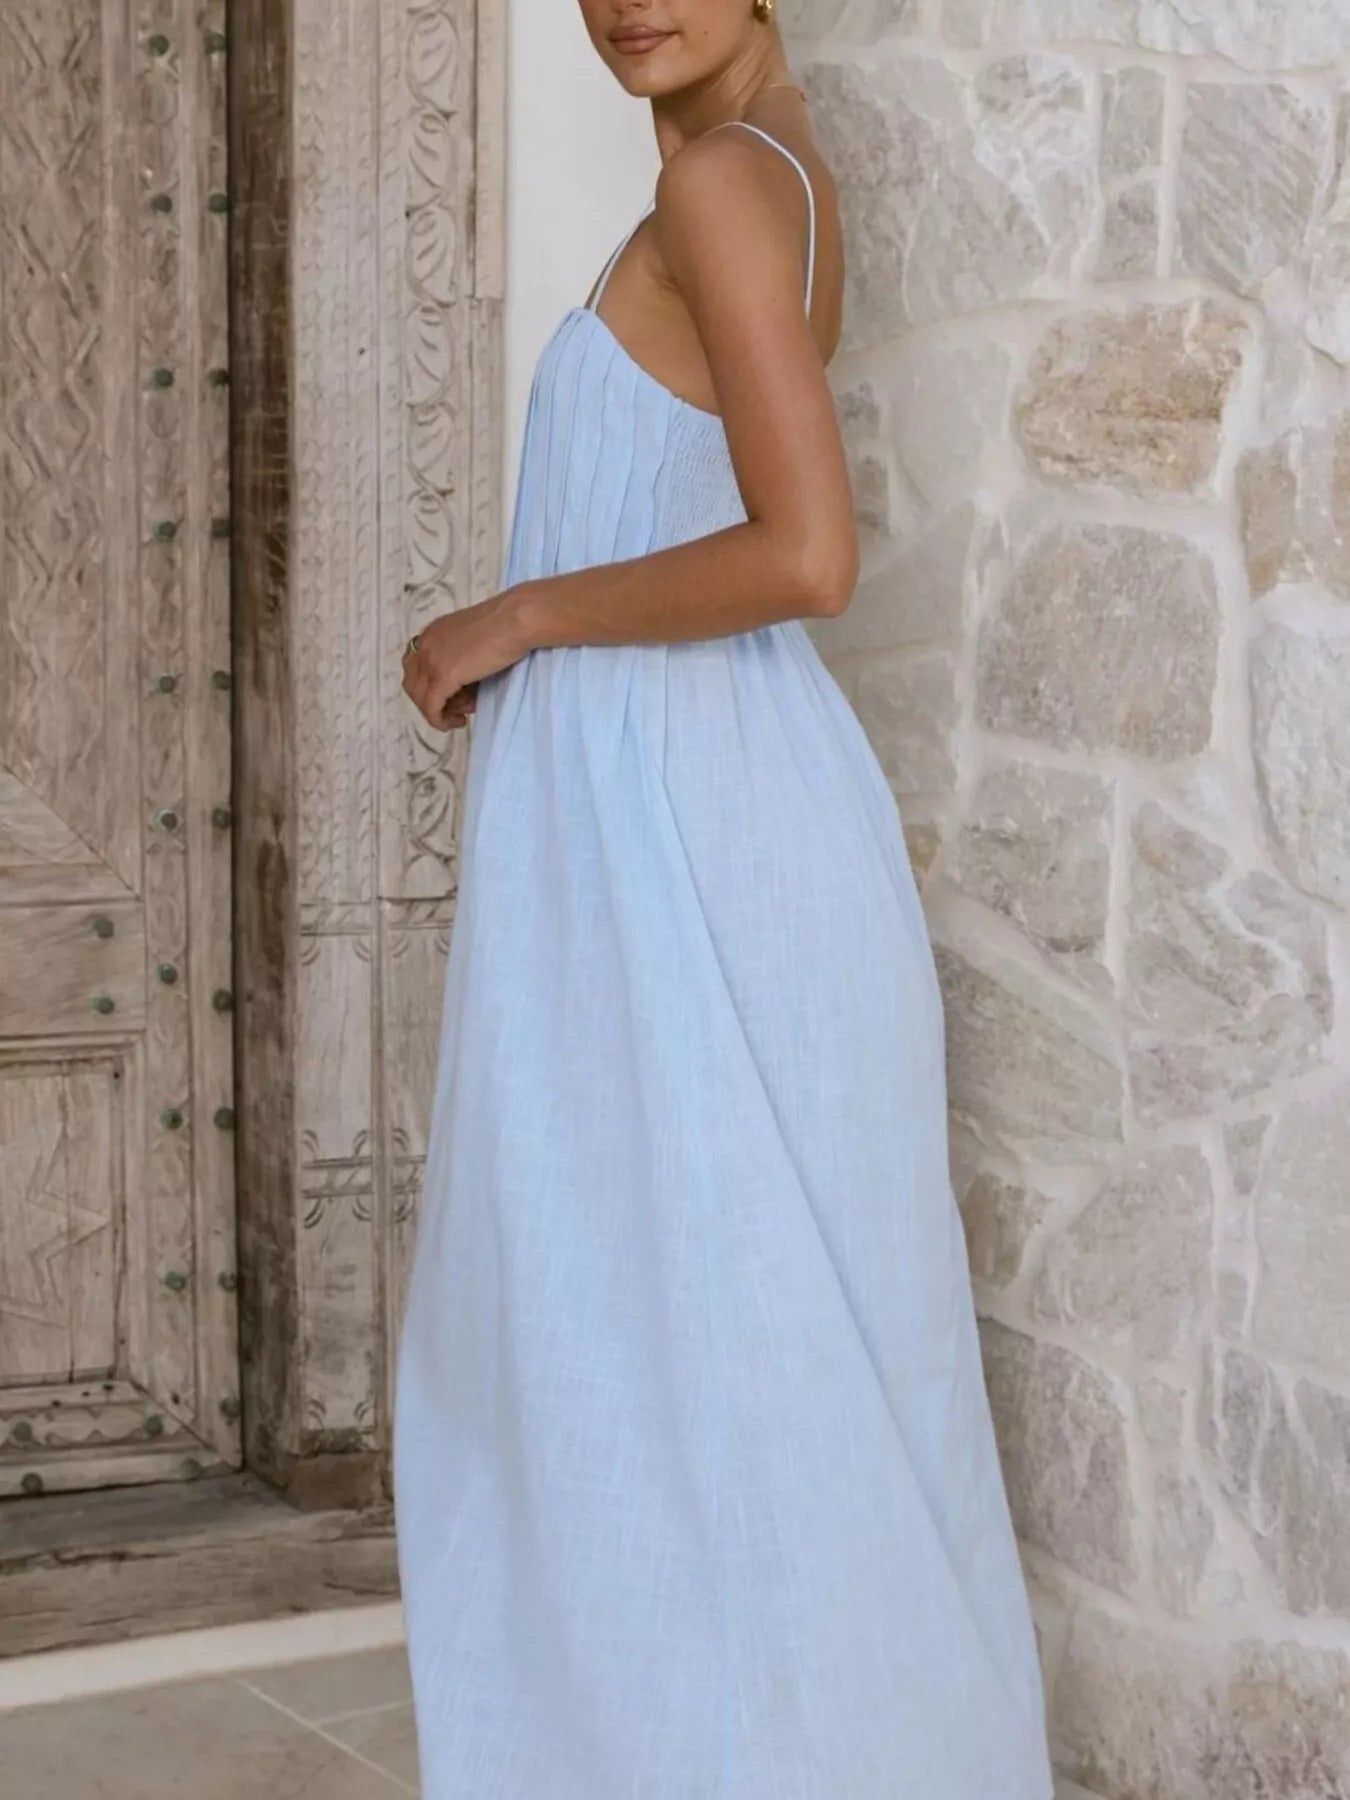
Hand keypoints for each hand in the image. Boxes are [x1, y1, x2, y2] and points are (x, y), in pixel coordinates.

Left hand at [401, 591, 527, 730]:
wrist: (515, 620)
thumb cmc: (506, 624)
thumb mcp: (473, 637)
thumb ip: (462, 655)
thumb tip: (465, 683)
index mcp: (432, 633)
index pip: (415, 666)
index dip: (428, 685)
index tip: (450, 695)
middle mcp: (425, 645)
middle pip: (413, 684)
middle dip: (430, 701)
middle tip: (454, 709)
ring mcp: (431, 661)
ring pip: (420, 698)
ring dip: (437, 713)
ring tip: (461, 716)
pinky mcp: (443, 677)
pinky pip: (432, 708)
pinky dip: (440, 720)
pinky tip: (458, 722)